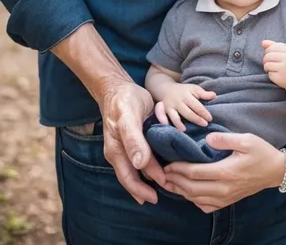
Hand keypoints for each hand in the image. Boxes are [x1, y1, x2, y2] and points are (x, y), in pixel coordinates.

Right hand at [100, 79, 165, 204]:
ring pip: (142, 169)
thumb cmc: (123, 100)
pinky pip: (146, 157)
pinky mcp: (137, 141)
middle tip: (169, 191)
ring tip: (170, 183)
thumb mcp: (128, 116)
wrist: (119, 87)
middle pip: (135, 177)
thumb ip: (133, 139)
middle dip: (150, 187)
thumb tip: (139, 165)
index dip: (141, 190)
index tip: (156, 197)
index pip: (128, 178)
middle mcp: (121, 153)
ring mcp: (129, 148)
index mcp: (116, 151)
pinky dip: (155, 164)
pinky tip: (165, 166)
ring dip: (154, 176)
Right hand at [154, 83, 216, 130]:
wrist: (167, 89)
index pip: (196, 105)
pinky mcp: (164, 111)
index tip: (210, 119)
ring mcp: (170, 106)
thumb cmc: (184, 91)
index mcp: (186, 94)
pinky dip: (165, 122)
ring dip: (179, 124)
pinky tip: (171, 129)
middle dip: (196, 119)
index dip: (203, 112)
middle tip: (205, 125)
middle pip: (187, 112)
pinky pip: (163, 117)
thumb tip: (214, 96)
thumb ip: (203, 94)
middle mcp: (178, 101)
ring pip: (175, 117)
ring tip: (186, 130)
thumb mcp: (194, 89)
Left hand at [164, 132, 283, 211]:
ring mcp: (226, 197)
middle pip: (192, 189)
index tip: (167, 164)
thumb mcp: (246, 139)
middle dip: (175, 182)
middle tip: (162, 174)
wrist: (275, 171)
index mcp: (226, 172)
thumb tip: (207, 138)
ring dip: (181, 192)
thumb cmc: (261, 152)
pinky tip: (188, 194)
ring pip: (197, 199)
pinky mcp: (228, 201)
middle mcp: (224, 189)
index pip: (195, 173)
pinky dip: (194, 201)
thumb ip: (225, 138)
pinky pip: (207, 206)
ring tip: (169, 184)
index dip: (178, 170)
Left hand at [262, 39, 285, 91]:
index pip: (271, 47)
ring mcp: (285, 68)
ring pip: (267, 65)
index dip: (268, 51)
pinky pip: (269, 74)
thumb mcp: (282, 52)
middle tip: (270, 63)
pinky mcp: (281, 77)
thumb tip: (263, 42)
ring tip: (272, 68)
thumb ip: (272, 45)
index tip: (271, 55)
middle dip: (265, 60)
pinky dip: (270, 74)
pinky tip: (276, 74)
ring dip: (266, 67)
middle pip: (268, 56)